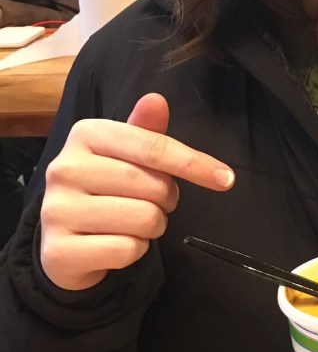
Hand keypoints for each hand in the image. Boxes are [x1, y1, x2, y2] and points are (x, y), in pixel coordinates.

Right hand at [40, 93, 233, 290]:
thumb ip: (146, 132)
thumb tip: (157, 100)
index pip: (154, 147)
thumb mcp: (124, 156)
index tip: (226, 179)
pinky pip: (127, 250)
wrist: (65, 243)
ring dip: (152, 227)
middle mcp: (65, 168)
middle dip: (167, 200)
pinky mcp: (61, 250)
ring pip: (144, 219)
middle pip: (154, 186)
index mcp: (84, 135)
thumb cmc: (104, 191)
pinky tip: (114, 244)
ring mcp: (58, 210)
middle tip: (149, 203)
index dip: (195, 164)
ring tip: (130, 224)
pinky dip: (134, 251)